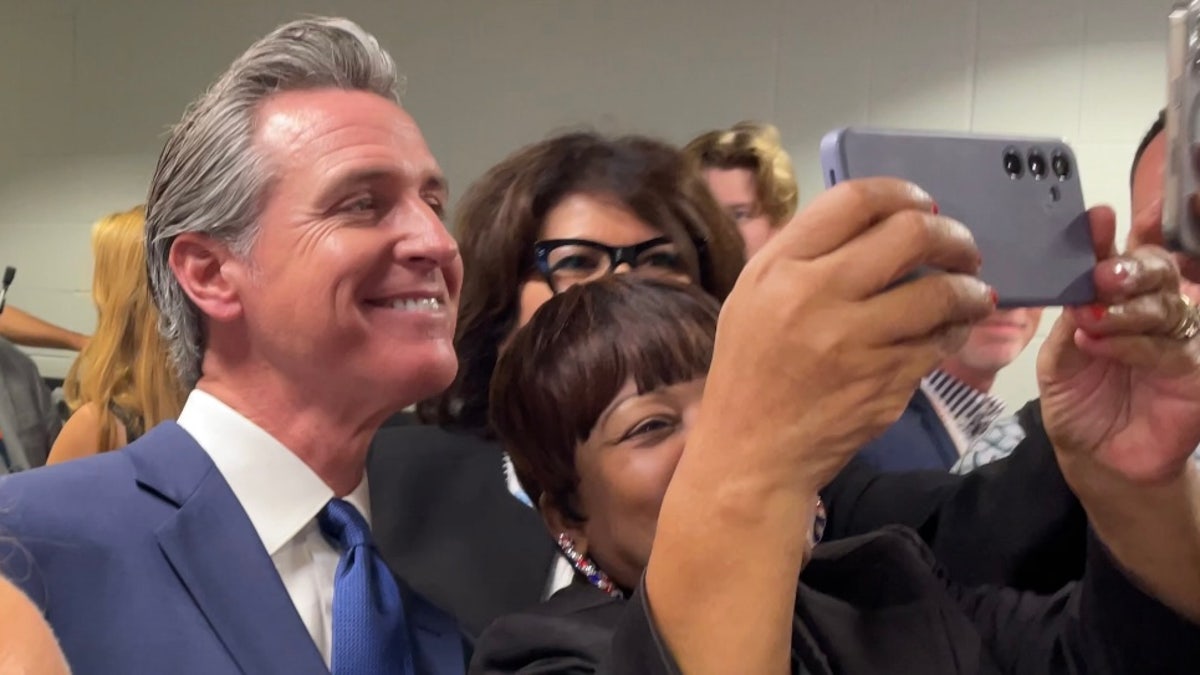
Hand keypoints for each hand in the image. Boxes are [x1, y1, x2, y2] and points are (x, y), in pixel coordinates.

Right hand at [695, 178, 995, 491]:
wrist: (751, 455)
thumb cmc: (750, 372)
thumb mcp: (753, 299)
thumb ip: (803, 257)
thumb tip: (872, 223)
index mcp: (778, 267)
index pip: (854, 200)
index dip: (903, 193)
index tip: (924, 205)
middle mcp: (814, 295)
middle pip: (910, 234)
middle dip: (951, 237)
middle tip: (961, 250)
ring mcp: (853, 341)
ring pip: (940, 291)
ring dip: (969, 288)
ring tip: (972, 293)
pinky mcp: (885, 380)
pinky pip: (940, 341)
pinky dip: (954, 331)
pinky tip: (949, 332)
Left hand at [1040, 206, 1199, 483]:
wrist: (1095, 458)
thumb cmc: (1079, 400)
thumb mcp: (1059, 356)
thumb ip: (1070, 316)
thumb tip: (1079, 279)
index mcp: (1122, 300)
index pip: (1125, 258)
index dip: (1114, 236)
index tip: (1097, 217)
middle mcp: (1156, 312)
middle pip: (1159, 272)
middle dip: (1129, 268)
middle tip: (1101, 275)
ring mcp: (1181, 340)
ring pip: (1166, 308)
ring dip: (1125, 310)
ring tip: (1090, 318)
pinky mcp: (1196, 372)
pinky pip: (1172, 350)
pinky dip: (1134, 345)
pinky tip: (1101, 344)